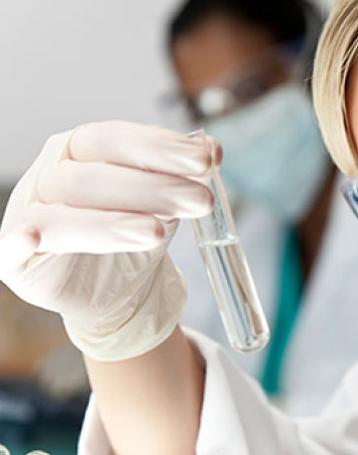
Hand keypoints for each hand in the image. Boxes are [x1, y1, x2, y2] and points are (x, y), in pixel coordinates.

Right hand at [0, 122, 217, 360]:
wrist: (119, 288)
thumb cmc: (137, 230)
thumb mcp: (166, 200)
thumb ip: (184, 174)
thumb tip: (212, 149)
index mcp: (83, 148)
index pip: (116, 138)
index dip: (160, 147)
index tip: (207, 159)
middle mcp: (52, 174)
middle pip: (95, 176)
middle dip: (153, 188)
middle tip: (201, 200)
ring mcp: (30, 214)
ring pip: (64, 214)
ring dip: (113, 223)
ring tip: (159, 233)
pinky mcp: (17, 258)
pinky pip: (11, 248)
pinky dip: (23, 240)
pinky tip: (31, 238)